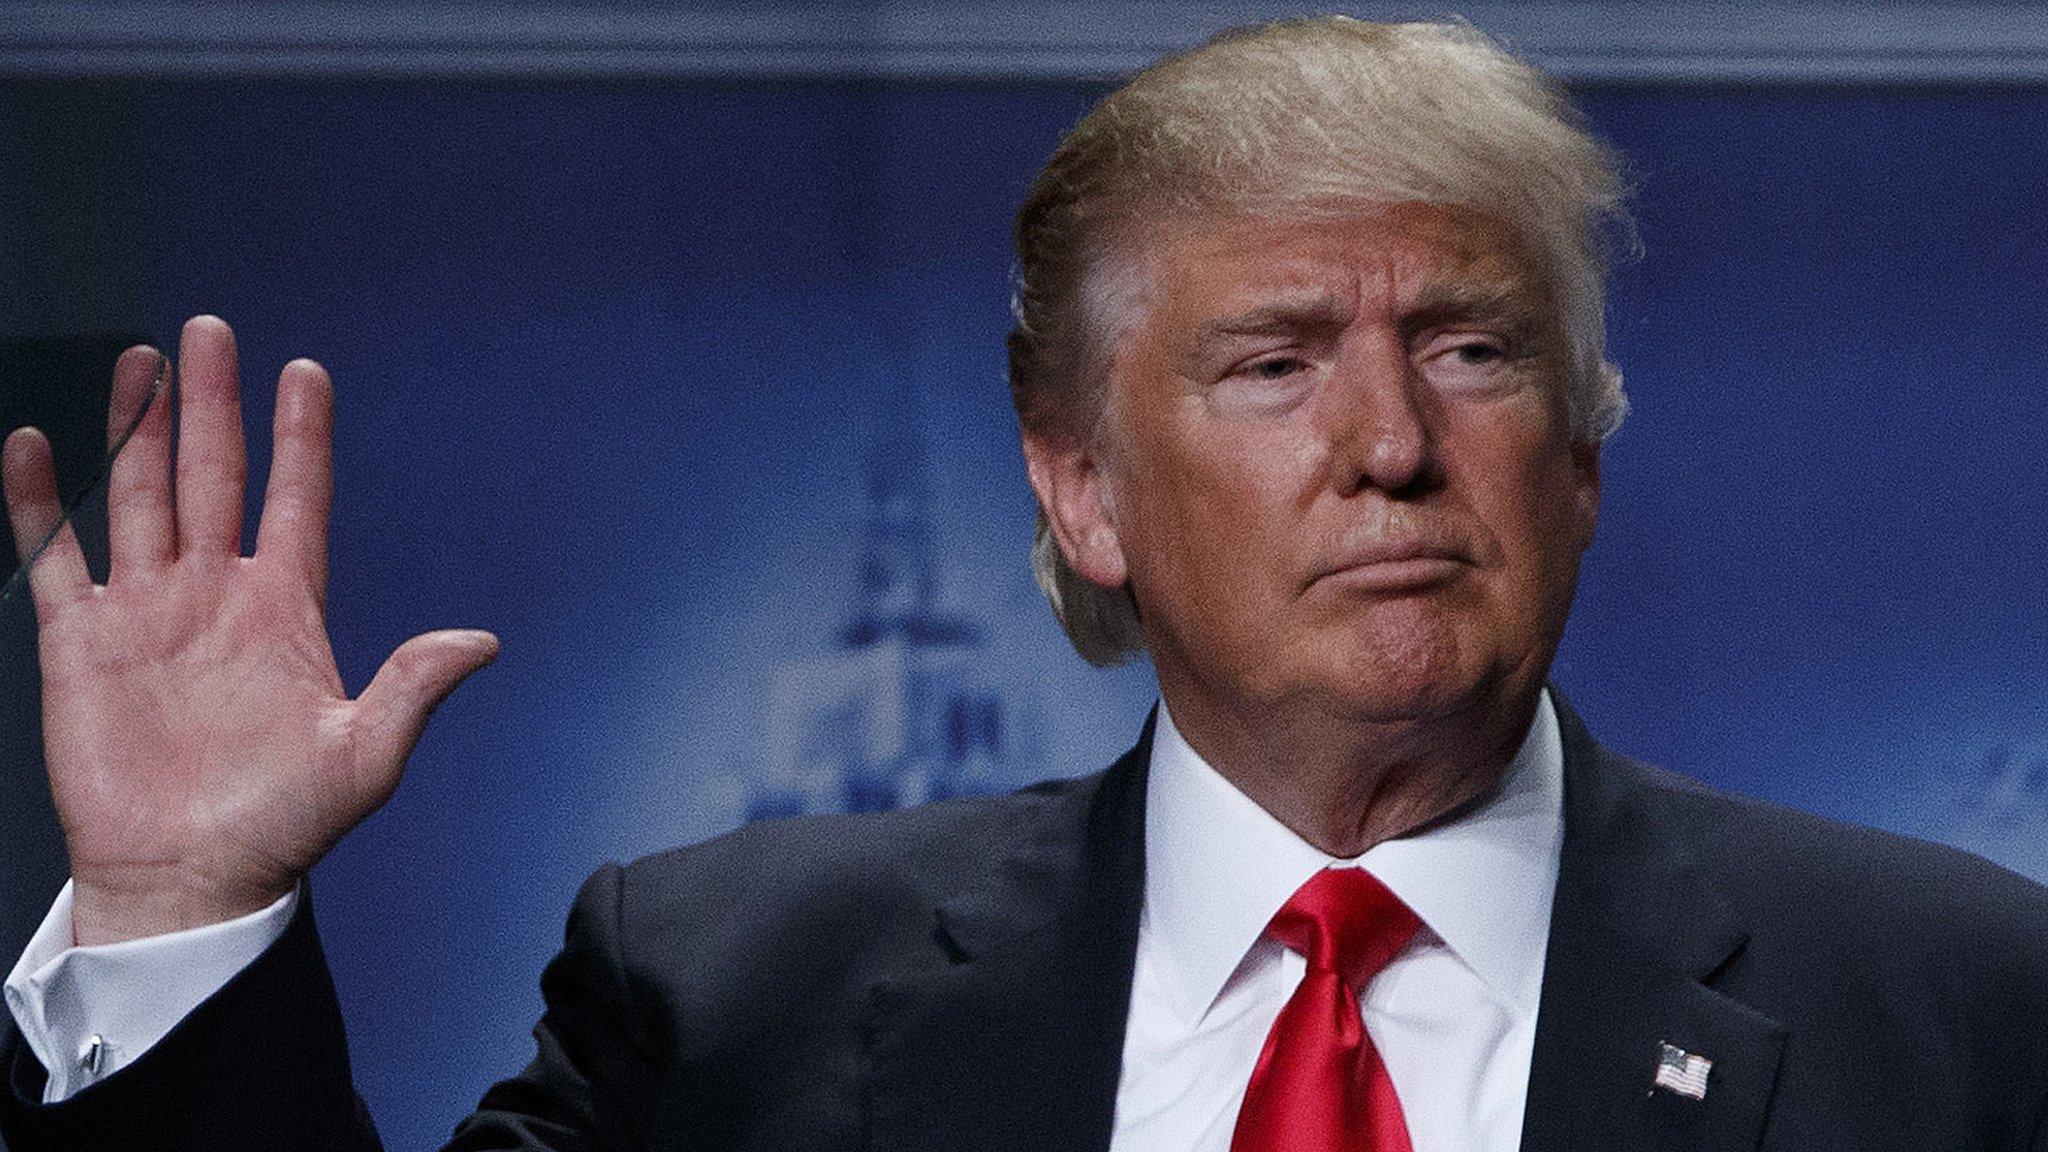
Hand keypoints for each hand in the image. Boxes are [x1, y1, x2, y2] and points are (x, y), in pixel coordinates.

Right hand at [2, 316, 497, 945]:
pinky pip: (57, 555)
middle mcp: (216, 596)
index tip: (306, 373)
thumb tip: (481, 641)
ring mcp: (148, 612)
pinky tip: (35, 444)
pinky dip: (42, 501)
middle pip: (213, 476)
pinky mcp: (81, 642)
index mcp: (285, 611)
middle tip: (208, 331)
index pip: (297, 501)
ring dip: (136, 431)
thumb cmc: (280, 827)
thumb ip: (413, 687)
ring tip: (140, 362)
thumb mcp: (366, 756)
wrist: (190, 881)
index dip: (301, 438)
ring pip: (138, 497)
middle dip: (211, 404)